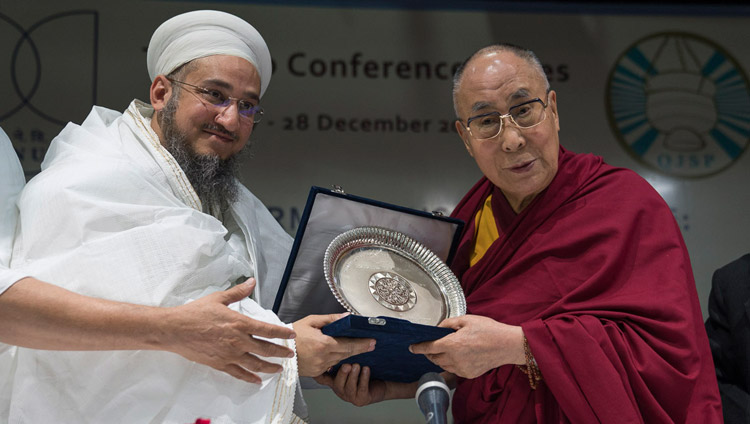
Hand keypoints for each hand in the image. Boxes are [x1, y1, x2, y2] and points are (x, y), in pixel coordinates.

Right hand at [162, 278, 295, 383]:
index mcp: (240, 324)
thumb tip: (251, 282)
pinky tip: (256, 380)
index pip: (268, 330)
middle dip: (281, 352)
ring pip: (255, 364)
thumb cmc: (194, 314)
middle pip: (266, 349)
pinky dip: (249, 378)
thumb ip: (237, 292)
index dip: (282, 333)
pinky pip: (238, 373)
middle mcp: (238, 341)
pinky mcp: (220, 364)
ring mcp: (229, 355)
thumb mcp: (218, 299)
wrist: (175, 330)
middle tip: (290, 354)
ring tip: (279, 369)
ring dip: (269, 367)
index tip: (291, 335)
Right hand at [293, 313, 374, 376]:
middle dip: (360, 349)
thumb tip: (347, 317)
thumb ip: (331, 319)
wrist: (278, 348)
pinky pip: (331, 366)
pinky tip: (340, 354)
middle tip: (371, 345)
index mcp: (323, 344)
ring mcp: (320, 367)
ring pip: (340, 360)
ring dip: (349, 354)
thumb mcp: (312, 321)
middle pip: (347, 354)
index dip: (362, 344)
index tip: (372, 342)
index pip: (349, 345)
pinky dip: (337, 359)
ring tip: (358, 348)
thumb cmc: (293, 334)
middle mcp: (323, 358)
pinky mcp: (316, 372)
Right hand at [314, 363, 416, 406]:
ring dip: (352, 375)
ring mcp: (349, 395)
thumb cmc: (363, 371)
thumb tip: (339, 336)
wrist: (381, 384)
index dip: (318, 373)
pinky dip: (363, 378)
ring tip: (356, 366)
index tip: (320, 365)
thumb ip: (341, 353)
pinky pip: (361, 389)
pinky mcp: (360, 399)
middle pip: (335, 382)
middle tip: (346, 364)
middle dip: (341, 372)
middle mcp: (339, 388)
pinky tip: (366, 370)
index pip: (321, 378)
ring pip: (348, 387)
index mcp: (334, 379)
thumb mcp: (350, 361)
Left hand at [409, 314, 523, 378]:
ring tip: (445, 350)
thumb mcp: (466, 319)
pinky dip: (451, 364)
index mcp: (451, 344)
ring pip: (443, 365)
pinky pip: (454, 370)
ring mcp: (461, 368)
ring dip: (440, 358)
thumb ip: (448, 323)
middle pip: (433, 358)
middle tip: (431, 345)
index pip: (428, 348)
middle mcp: (454, 359)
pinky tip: (458, 356)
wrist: (507, 345)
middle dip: (429, 352)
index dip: (418, 347)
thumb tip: (438, 328)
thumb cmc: (488, 330)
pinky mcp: (469, 374)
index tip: (412, 347)